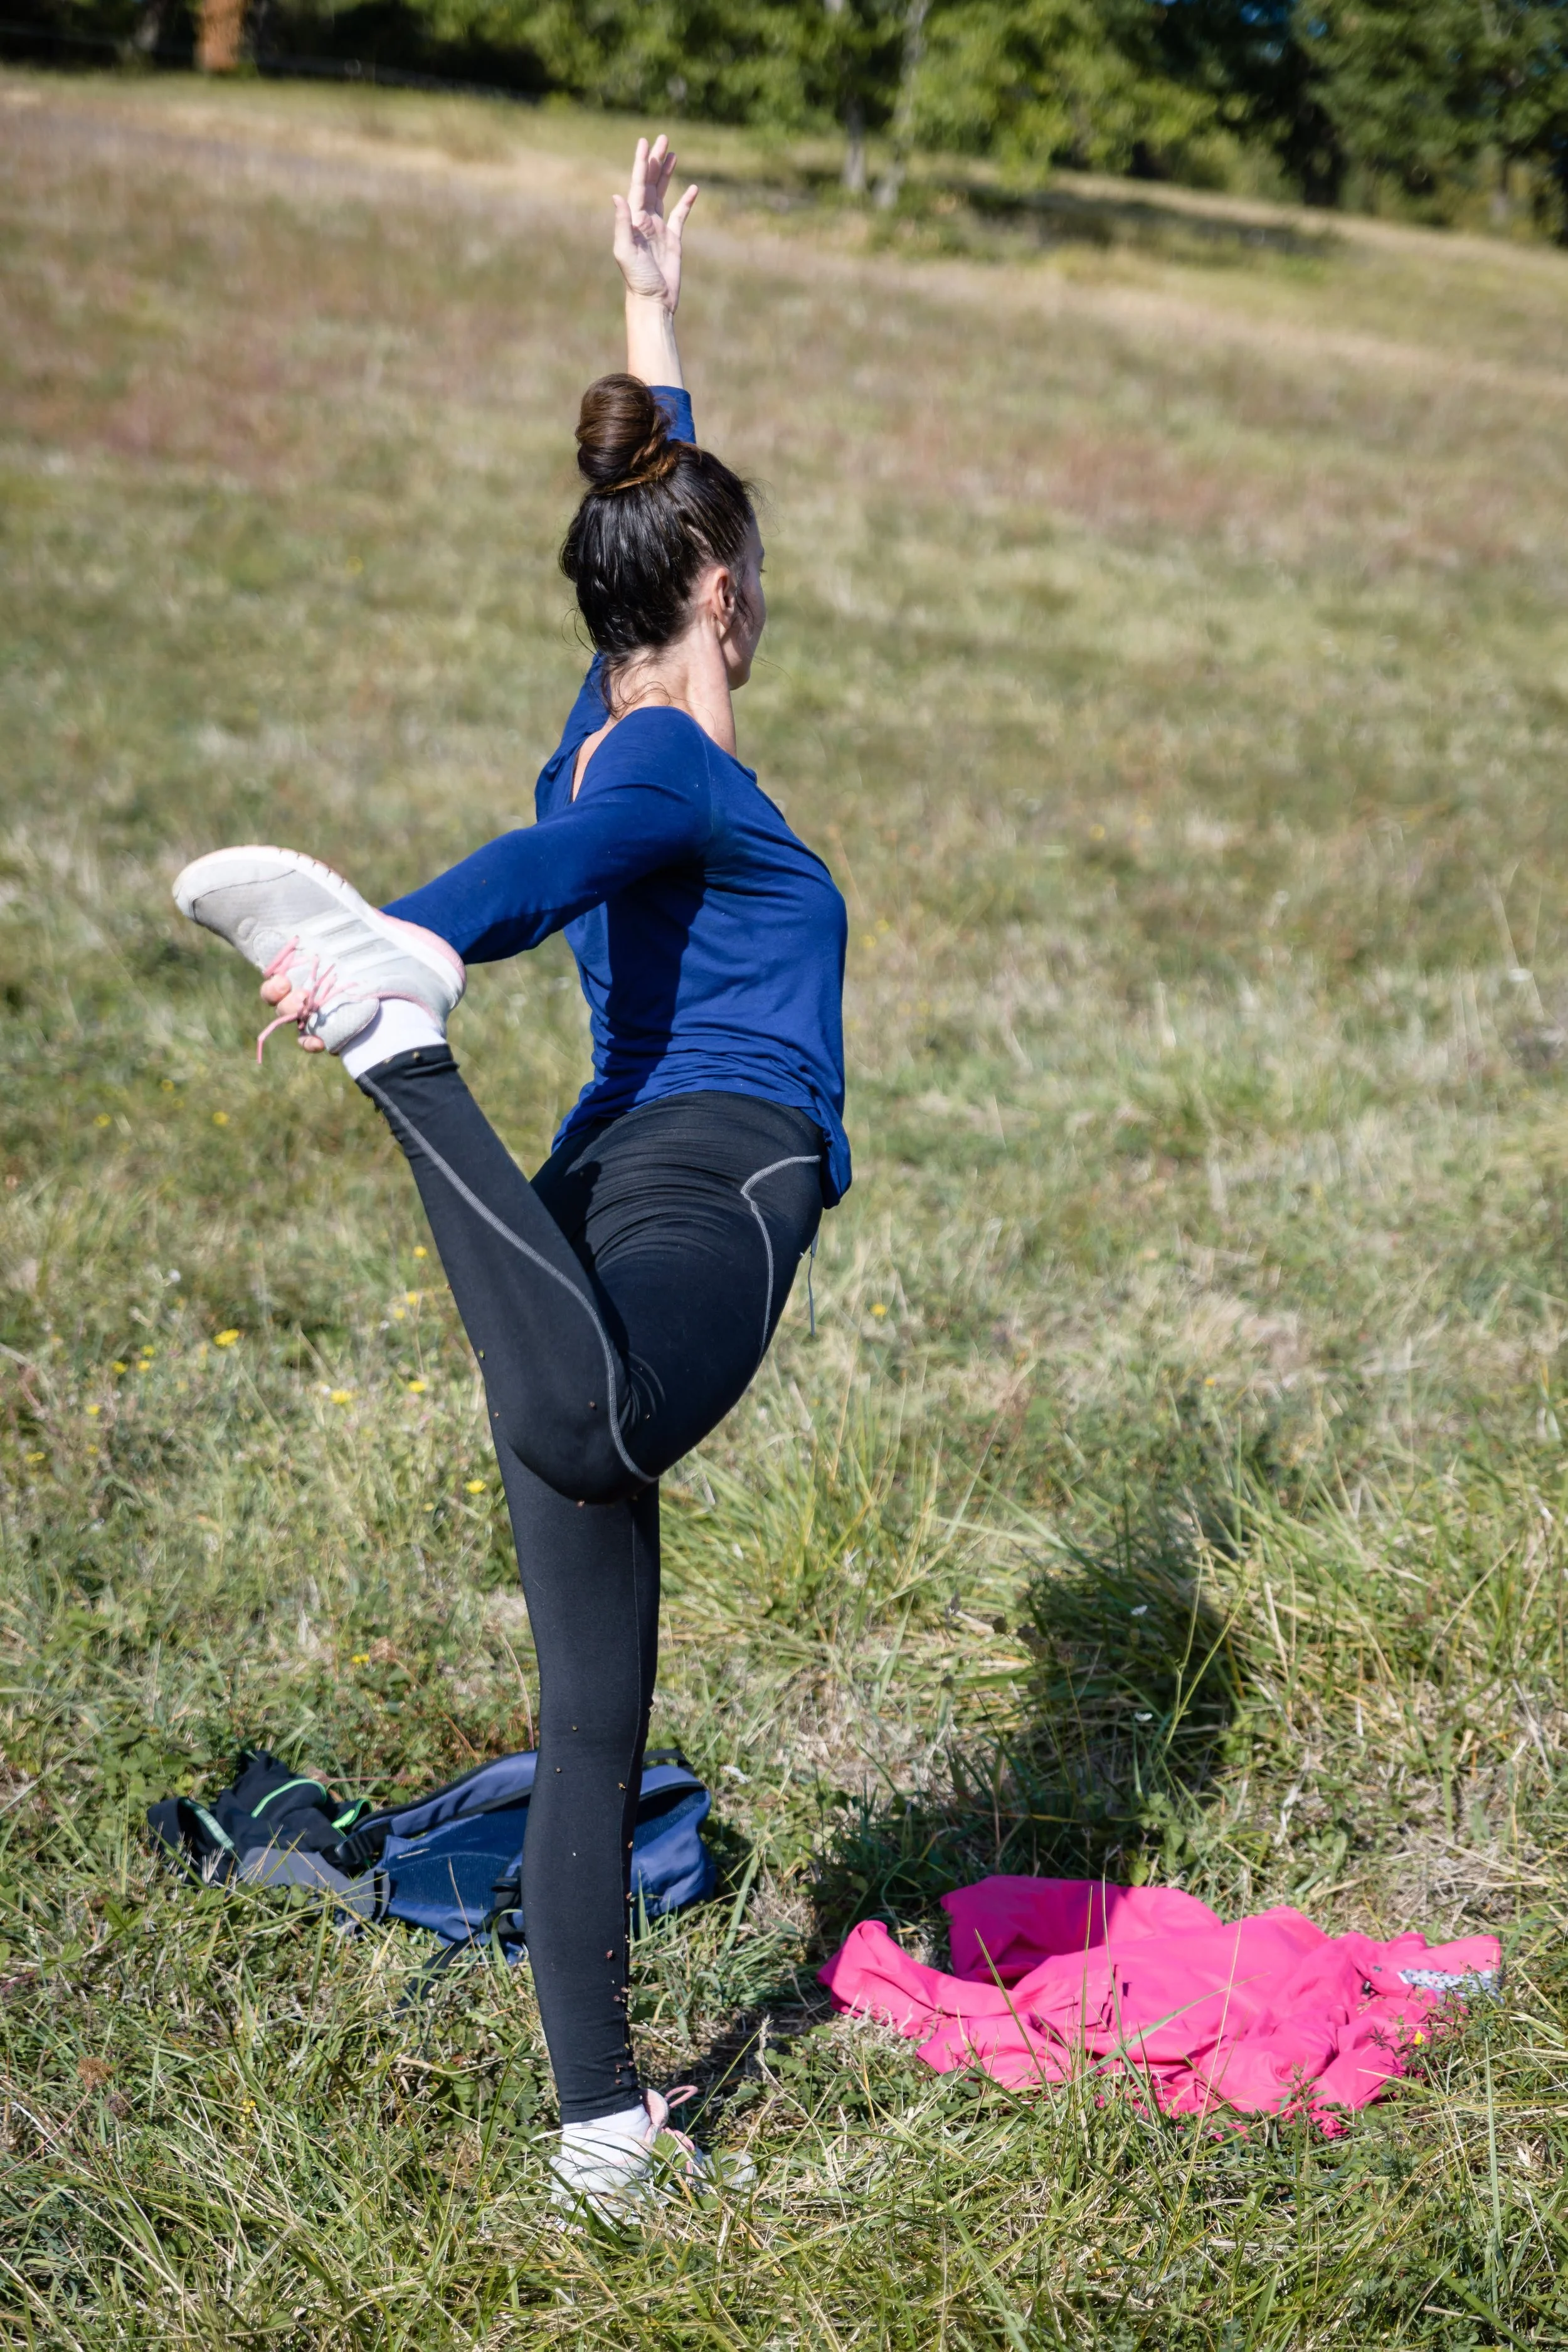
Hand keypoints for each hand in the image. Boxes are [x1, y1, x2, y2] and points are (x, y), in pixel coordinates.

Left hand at [612, 134, 697, 312]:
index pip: (637, 185)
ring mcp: (659, 228)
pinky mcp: (673, 239)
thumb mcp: (625, 251)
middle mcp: (645, 220)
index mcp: (633, 219)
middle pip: (650, 183)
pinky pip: (680, 215)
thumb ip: (622, 223)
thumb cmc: (637, 280)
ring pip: (663, 193)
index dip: (641, 163)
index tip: (644, 143)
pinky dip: (687, 201)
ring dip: (667, 174)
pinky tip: (693, 188)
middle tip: (662, 138)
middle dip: (655, 161)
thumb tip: (617, 196)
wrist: (653, 301)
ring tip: (673, 154)